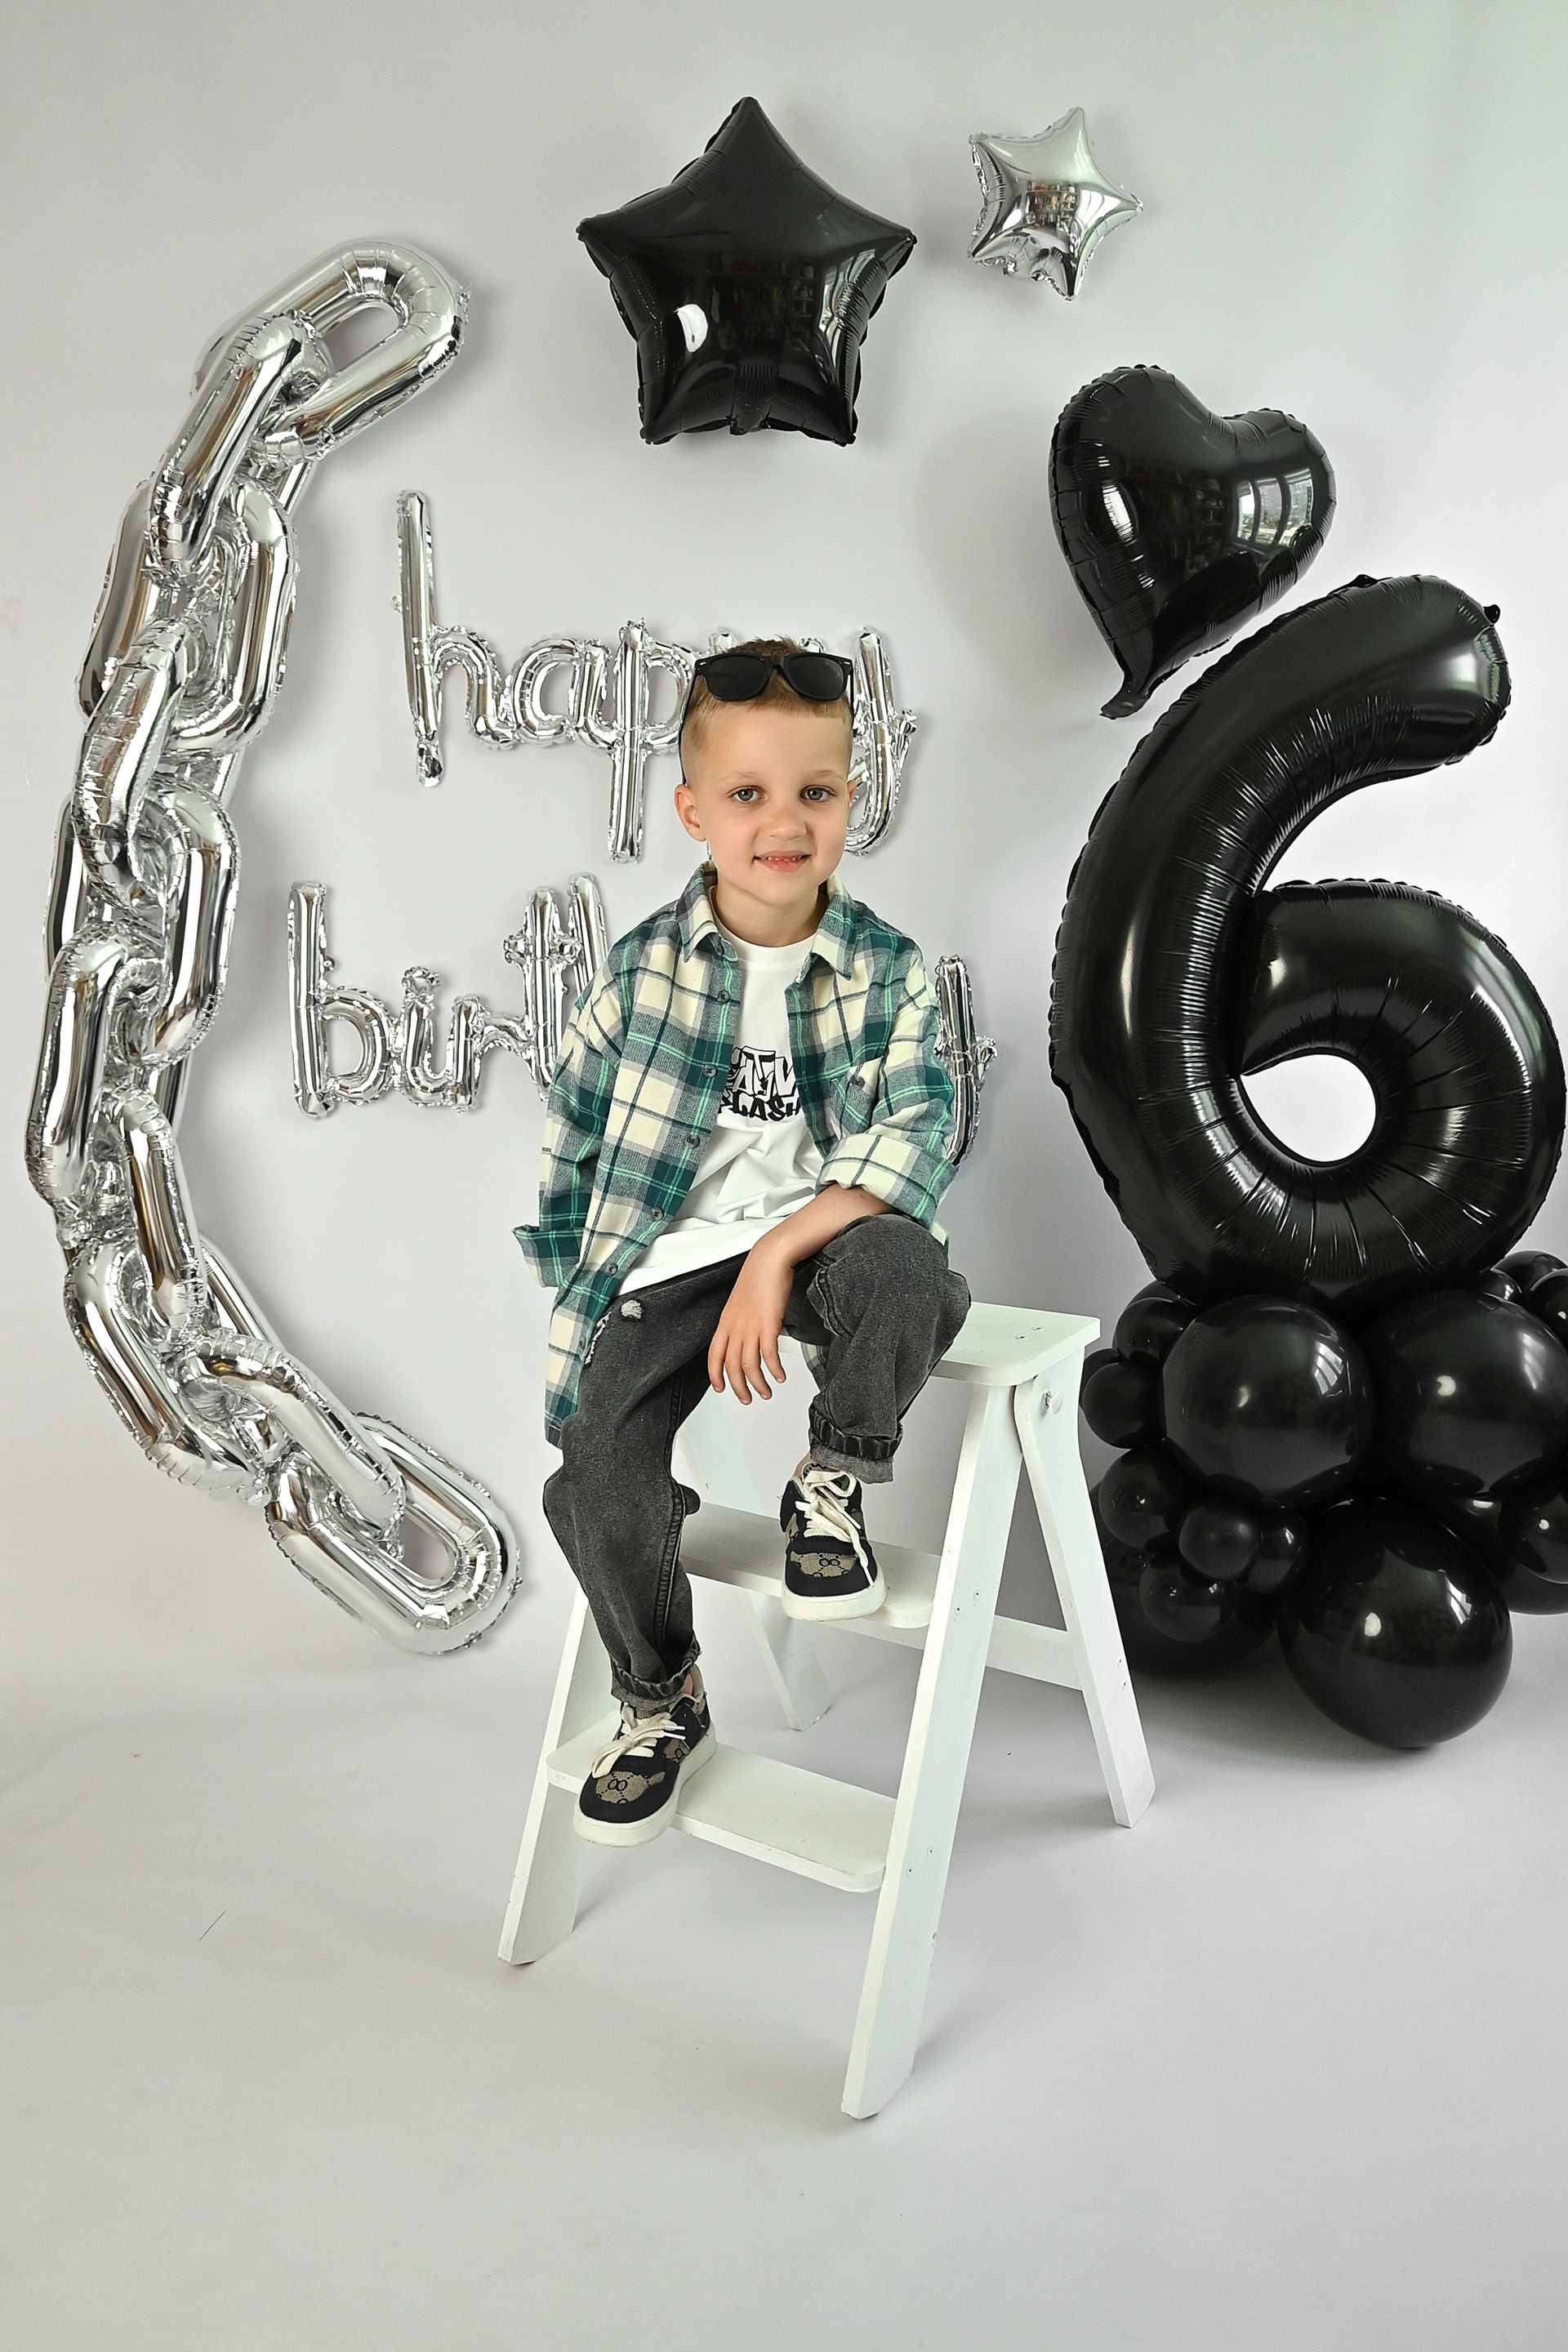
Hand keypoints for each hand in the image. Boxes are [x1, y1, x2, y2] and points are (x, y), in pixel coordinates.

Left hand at [708, 1236, 792, 1403]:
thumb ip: (742, 1321)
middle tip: (747, 1399)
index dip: (715, 1375)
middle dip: (738, 1388)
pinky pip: (769, 1355)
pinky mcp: (768, 1324)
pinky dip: (774, 1369)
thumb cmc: (759, 1276)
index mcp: (725, 1322)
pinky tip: (780, 1376)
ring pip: (749, 1365)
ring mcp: (750, 1326)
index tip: (721, 1388)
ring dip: (758, 1384)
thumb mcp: (742, 1302)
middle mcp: (735, 1327)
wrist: (770, 1258)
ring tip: (766, 1392)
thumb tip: (748, 1336)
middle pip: (731, 1366)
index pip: (714, 1356)